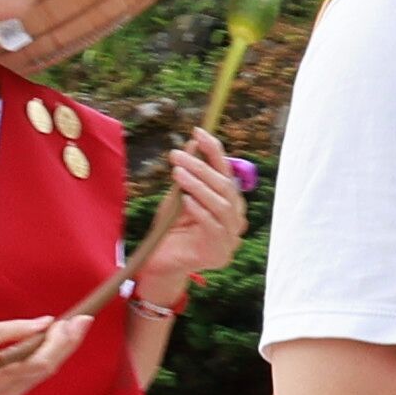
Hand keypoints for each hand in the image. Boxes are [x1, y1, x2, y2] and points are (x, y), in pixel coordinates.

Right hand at [0, 310, 91, 394]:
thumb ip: (17, 329)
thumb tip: (47, 323)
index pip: (42, 361)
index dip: (63, 342)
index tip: (77, 321)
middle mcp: (7, 393)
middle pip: (48, 368)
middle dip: (67, 344)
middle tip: (82, 321)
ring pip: (43, 373)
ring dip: (58, 350)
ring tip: (70, 328)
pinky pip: (34, 376)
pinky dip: (45, 358)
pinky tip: (52, 342)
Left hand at [132, 137, 249, 302]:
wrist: (160, 263)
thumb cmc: (170, 228)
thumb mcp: (178, 196)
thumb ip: (188, 173)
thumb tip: (192, 141)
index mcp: (229, 203)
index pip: (226, 172)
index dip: (214, 151)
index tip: (198, 131)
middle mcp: (235, 219)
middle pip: (225, 186)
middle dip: (201, 166)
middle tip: (177, 154)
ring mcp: (230, 237)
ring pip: (221, 204)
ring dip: (199, 185)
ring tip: (178, 173)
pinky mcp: (219, 252)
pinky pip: (213, 225)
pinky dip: (199, 210)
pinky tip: (185, 200)